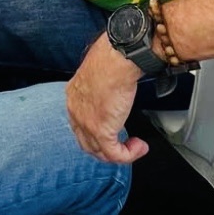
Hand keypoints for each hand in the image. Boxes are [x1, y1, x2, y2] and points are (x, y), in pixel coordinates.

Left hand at [65, 35, 149, 163]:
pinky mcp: (101, 131)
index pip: (79, 125)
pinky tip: (139, 147)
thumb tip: (114, 93)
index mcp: (74, 97)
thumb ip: (102, 89)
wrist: (116, 60)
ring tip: (135, 146)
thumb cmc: (111, 60)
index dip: (96, 133)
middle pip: (87, 143)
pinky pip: (114, 154)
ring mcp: (86, 124)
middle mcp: (75, 112)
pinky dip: (129, 155)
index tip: (114, 132)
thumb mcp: (100, 76)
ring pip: (100, 152)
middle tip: (124, 144)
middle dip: (107, 148)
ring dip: (120, 152)